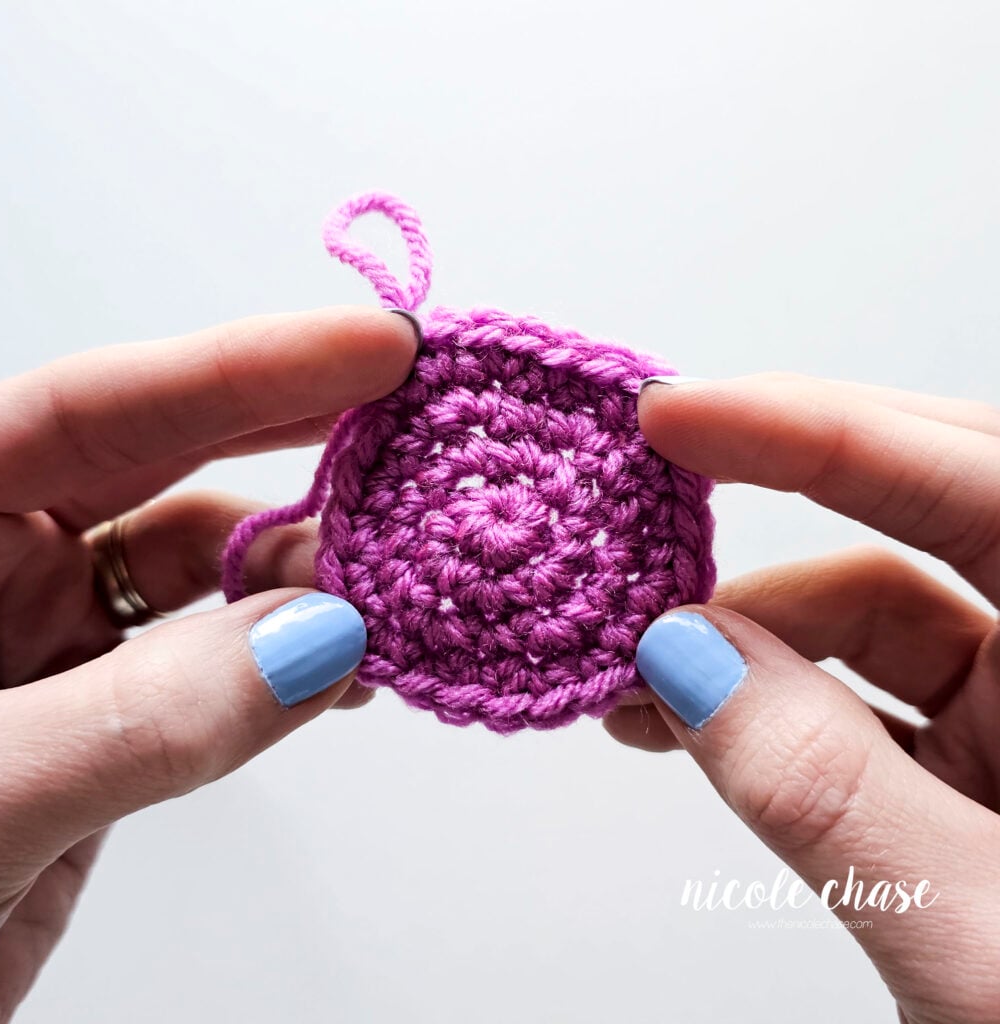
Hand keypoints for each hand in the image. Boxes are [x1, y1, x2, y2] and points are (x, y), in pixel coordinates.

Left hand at [0, 306, 418, 1021]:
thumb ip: (143, 717)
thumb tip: (319, 639)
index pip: (94, 410)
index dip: (243, 367)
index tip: (375, 348)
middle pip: (164, 466)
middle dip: (296, 440)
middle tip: (415, 416)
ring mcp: (51, 644)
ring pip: (208, 577)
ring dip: (310, 576)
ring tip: (399, 580)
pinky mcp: (107, 720)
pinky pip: (220, 666)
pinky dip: (292, 661)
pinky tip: (352, 664)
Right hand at [605, 373, 999, 1022]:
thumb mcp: (978, 944)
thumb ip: (828, 792)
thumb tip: (684, 659)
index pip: (983, 486)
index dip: (822, 432)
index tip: (680, 414)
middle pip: (929, 517)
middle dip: (779, 497)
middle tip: (655, 483)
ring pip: (870, 617)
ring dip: (740, 634)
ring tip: (637, 677)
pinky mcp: (970, 769)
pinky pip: (851, 695)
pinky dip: (759, 701)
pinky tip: (682, 719)